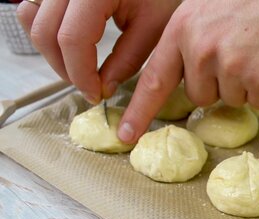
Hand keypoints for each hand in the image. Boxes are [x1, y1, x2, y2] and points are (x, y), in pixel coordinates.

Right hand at [17, 0, 179, 102]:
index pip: (72, 39)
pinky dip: (46, 33)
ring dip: (52, 52)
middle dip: (66, 69)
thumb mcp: (153, 27)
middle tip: (89, 86)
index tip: (95, 95)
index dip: (81, 74)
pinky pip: (32, 9)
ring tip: (80, 68)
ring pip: (32, 20)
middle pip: (46, 33)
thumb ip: (128, 60)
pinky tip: (71, 46)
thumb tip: (103, 88)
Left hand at [119, 0, 258, 142]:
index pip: (154, 78)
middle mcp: (201, 48)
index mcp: (185, 28)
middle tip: (245, 52)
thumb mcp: (215, 8)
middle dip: (219, 84)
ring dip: (247, 84)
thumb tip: (190, 76)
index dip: (139, 110)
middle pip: (199, 95)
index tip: (126, 134)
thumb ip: (194, 39)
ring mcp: (230, 66)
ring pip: (230, 100)